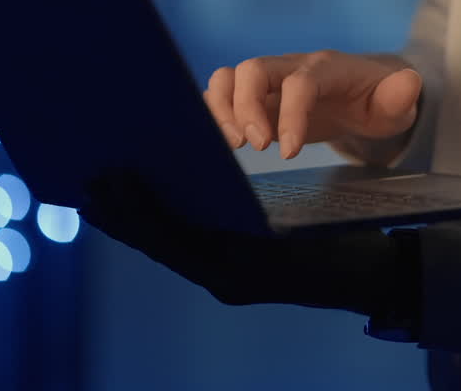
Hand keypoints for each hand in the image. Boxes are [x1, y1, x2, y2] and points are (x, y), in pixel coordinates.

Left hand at [80, 171, 395, 313]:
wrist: (372, 277)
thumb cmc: (343, 248)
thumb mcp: (297, 230)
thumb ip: (246, 221)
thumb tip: (195, 204)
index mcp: (234, 269)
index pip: (170, 239)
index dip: (136, 211)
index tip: (108, 182)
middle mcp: (224, 279)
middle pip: (161, 245)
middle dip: (124, 218)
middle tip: (88, 188)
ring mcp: (228, 279)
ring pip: (169, 249)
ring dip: (137, 224)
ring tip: (104, 198)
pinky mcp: (233, 272)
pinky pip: (187, 249)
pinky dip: (162, 229)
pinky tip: (150, 210)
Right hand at [204, 51, 421, 159]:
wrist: (364, 94)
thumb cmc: (378, 100)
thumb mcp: (397, 103)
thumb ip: (400, 96)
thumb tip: (409, 83)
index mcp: (328, 68)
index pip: (301, 83)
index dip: (289, 115)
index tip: (288, 152)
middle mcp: (294, 66)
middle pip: (255, 69)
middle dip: (246, 107)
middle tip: (256, 146)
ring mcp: (272, 79)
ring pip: (231, 76)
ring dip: (223, 108)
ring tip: (233, 143)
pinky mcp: (258, 95)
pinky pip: (225, 92)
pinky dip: (216, 112)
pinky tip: (227, 139)